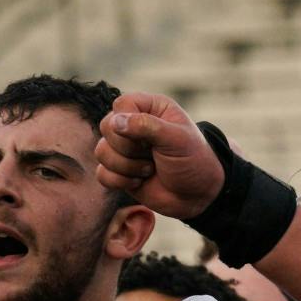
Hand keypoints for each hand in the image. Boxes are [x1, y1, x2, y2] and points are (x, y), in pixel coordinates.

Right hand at [94, 93, 225, 219]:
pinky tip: (140, 182)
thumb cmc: (193, 162)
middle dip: (130, 148)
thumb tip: (116, 121)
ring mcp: (123, 148)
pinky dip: (121, 181)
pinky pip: (102, 173)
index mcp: (151, 108)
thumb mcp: (178, 140)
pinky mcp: (118, 170)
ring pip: (101, 152)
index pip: (122, 105)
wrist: (198, 196)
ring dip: (128, 167)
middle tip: (153, 155)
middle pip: (106, 127)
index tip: (151, 139)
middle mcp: (133, 124)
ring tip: (150, 169)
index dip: (129, 122)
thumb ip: (148, 126)